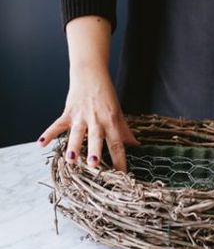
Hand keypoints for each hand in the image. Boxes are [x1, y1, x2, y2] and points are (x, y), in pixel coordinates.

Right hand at [38, 16, 137, 170]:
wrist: (90, 72)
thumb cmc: (105, 94)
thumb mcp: (118, 112)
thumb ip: (124, 131)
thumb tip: (136, 145)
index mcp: (111, 122)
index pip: (117, 144)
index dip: (119, 160)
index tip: (121, 175)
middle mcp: (96, 120)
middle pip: (96, 138)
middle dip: (95, 151)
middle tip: (93, 165)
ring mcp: (81, 116)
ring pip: (77, 133)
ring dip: (74, 146)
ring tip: (71, 160)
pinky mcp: (68, 112)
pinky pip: (58, 124)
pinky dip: (49, 133)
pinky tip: (41, 143)